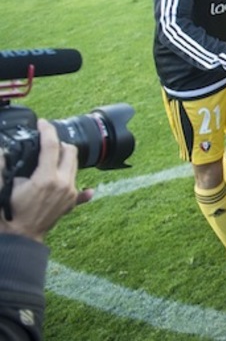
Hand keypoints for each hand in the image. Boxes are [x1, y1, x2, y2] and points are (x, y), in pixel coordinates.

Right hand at [0, 120, 92, 241]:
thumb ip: (4, 167)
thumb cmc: (9, 213)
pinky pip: (81, 188)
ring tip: (51, 158)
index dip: (47, 131)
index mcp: (46, 178)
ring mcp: (70, 193)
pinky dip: (80, 183)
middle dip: (59, 143)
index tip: (42, 123)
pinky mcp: (72, 202)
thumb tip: (3, 151)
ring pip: (75, 165)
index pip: (51, 146)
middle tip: (46, 142)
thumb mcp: (4, 187)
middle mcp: (63, 183)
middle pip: (70, 152)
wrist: (21, 237)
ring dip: (65, 158)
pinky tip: (84, 185)